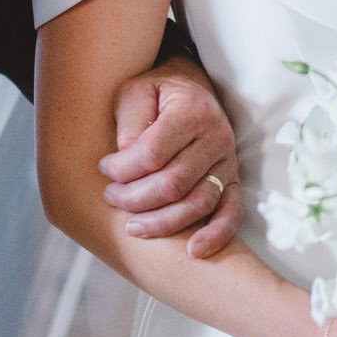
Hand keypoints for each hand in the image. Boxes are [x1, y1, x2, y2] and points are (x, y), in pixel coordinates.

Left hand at [99, 55, 242, 256]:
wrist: (191, 85)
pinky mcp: (232, 180)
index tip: (103, 168)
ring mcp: (227, 161)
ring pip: (198, 204)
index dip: (122, 169)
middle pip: (173, 184)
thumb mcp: (134, 92)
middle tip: (111, 196)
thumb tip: (125, 164)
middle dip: (134, 198)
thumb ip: (129, 124)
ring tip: (132, 226)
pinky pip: (232, 212)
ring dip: (162, 222)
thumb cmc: (156, 91)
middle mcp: (216, 137)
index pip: (152, 153)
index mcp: (192, 111)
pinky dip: (216, 235)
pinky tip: (193, 251)